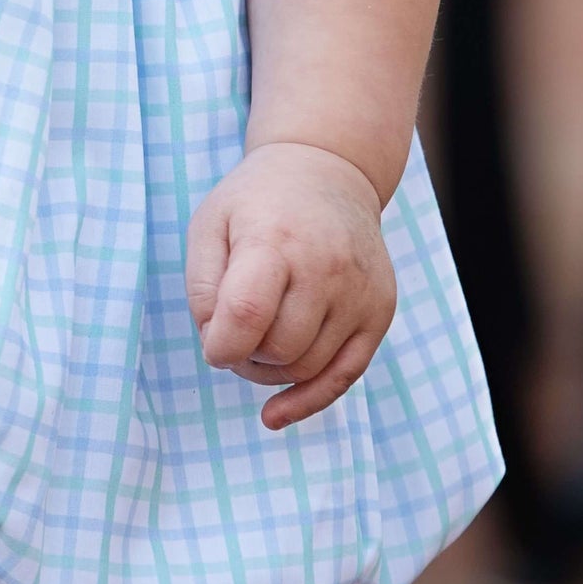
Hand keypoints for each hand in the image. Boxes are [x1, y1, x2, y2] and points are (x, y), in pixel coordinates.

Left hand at [186, 141, 396, 430]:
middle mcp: (326, 266)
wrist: (328, 170)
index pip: (246, 314)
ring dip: (272, 370)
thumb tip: (219, 342)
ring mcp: (360, 291)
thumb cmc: (258, 202)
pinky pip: (346, 376)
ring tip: (257, 338)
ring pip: (307, 367)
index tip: (212, 340)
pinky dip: (308, 400)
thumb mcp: (211, 223)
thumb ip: (202, 286)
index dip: (219, 344)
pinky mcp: (380, 310)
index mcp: (276, 239)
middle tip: (234, 332)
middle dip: (245, 356)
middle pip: (278, 349)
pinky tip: (275, 413)